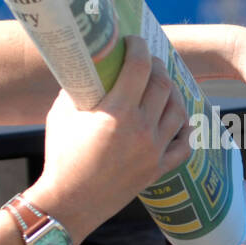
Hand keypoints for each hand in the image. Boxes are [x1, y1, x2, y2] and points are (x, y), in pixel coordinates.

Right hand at [29, 37, 189, 237]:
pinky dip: (184, 130)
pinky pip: (183, 145)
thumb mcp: (62, 115)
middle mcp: (142, 129)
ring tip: (162, 88)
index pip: (139, 67)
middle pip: (163, 85)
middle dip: (157, 67)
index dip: (139, 47)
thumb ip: (78, 90)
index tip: (134, 41)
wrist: (70, 202)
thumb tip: (87, 69)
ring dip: (173, 94)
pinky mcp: (158, 169)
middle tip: (148, 62)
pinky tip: (176, 121)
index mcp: (118, 112)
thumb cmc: (61, 157)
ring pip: (178, 111)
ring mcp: (154, 150)